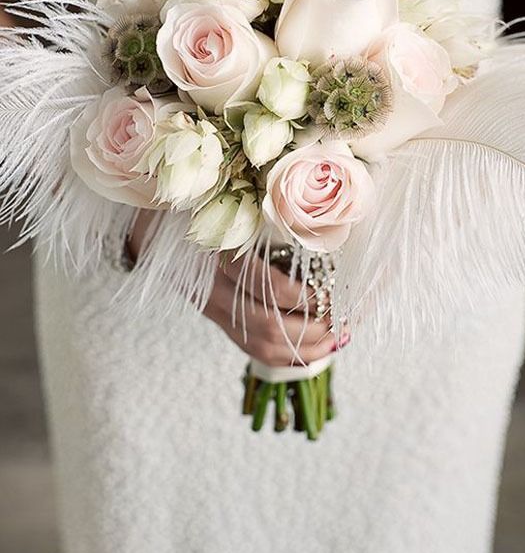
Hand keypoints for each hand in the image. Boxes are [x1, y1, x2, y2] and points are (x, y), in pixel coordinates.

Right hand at [127, 212, 347, 366]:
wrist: (150, 219)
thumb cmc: (200, 202)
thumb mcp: (229, 199)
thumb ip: (267, 212)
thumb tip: (327, 222)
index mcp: (220, 252)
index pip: (270, 288)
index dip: (308, 297)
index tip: (338, 293)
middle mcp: (214, 286)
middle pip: (269, 325)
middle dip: (314, 330)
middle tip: (345, 320)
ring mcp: (212, 306)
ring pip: (261, 344)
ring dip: (304, 348)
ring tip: (336, 338)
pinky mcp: (214, 316)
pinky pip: (250, 346)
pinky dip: (284, 354)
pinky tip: (312, 349)